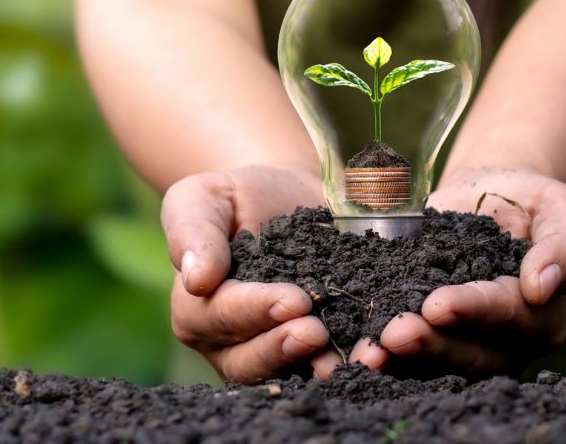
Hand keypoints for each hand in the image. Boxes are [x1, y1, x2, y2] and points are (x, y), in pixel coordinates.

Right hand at [162, 165, 341, 382]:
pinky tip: (375, 352)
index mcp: (198, 310)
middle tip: (317, 332)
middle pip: (250, 359)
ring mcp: (274, 349)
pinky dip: (352, 359)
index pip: (222, 317)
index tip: (293, 299)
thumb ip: (191, 232)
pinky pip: (327, 361)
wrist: (286, 194)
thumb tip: (196, 279)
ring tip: (349, 357)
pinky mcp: (316, 347)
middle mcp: (232, 342)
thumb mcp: (201, 198)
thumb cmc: (235, 196)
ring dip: (320, 367)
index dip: (256, 310)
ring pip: (290, 371)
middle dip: (284, 347)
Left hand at [350, 166, 565, 375]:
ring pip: (438, 362)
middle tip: (394, 333)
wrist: (495, 194)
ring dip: (402, 358)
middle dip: (431, 344)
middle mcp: (507, 342)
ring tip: (370, 349)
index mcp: (543, 315)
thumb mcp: (564, 210)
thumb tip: (541, 287)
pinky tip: (356, 351)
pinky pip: (411, 355)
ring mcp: (469, 346)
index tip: (438, 304)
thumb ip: (565, 248)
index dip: (473, 310)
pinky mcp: (435, 338)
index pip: (507, 316)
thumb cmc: (534, 200)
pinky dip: (384, 355)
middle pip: (472, 353)